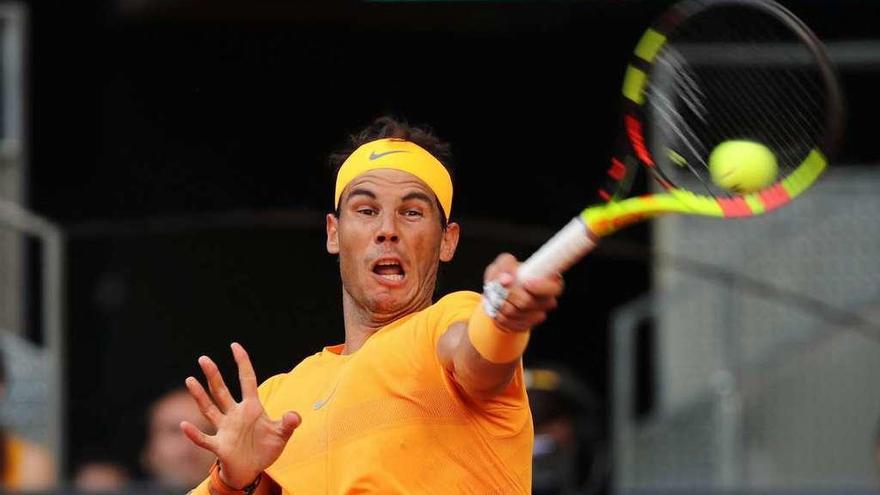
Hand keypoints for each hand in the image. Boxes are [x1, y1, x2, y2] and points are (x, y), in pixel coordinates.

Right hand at [181, 343, 300, 488]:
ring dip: (199, 396)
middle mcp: (235, 414)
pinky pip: (204, 439)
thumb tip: (295, 416)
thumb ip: (289, 423)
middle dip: (213, 375)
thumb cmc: (266, 448)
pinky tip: (184, 425)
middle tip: (204, 358)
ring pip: (209, 409)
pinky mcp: (219, 446)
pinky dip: (194, 434)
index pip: (246, 379)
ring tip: (190, 380)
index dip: (242, 363)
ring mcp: (225, 429)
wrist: (253, 469)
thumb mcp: (282, 434)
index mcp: (252, 407)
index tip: (235, 345)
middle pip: (221, 391)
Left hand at [484, 253, 563, 331]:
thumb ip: (505, 266)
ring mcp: (538, 315)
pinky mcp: (527, 325)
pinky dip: (500, 316)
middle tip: (501, 288)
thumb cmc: (505, 274)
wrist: (499, 293)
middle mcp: (548, 300)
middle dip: (509, 294)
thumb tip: (506, 279)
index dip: (540, 287)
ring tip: (498, 297)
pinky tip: (499, 309)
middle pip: (527, 302)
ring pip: (515, 313)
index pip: (553, 288)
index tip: (526, 283)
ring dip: (501, 305)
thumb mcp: (504, 264)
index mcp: (550, 281)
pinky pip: (509, 324)